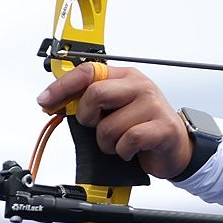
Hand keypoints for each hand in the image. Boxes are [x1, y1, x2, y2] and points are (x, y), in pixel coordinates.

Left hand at [37, 63, 192, 178]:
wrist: (176, 148)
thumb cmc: (144, 127)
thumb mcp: (116, 107)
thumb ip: (91, 100)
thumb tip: (55, 100)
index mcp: (126, 76)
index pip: (88, 71)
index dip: (62, 86)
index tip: (46, 101)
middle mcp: (140, 86)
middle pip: (96, 95)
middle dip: (88, 118)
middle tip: (96, 126)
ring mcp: (153, 105)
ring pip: (109, 125)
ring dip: (107, 143)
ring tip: (119, 143)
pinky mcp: (163, 127)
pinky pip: (128, 140)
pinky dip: (123, 151)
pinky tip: (131, 150)